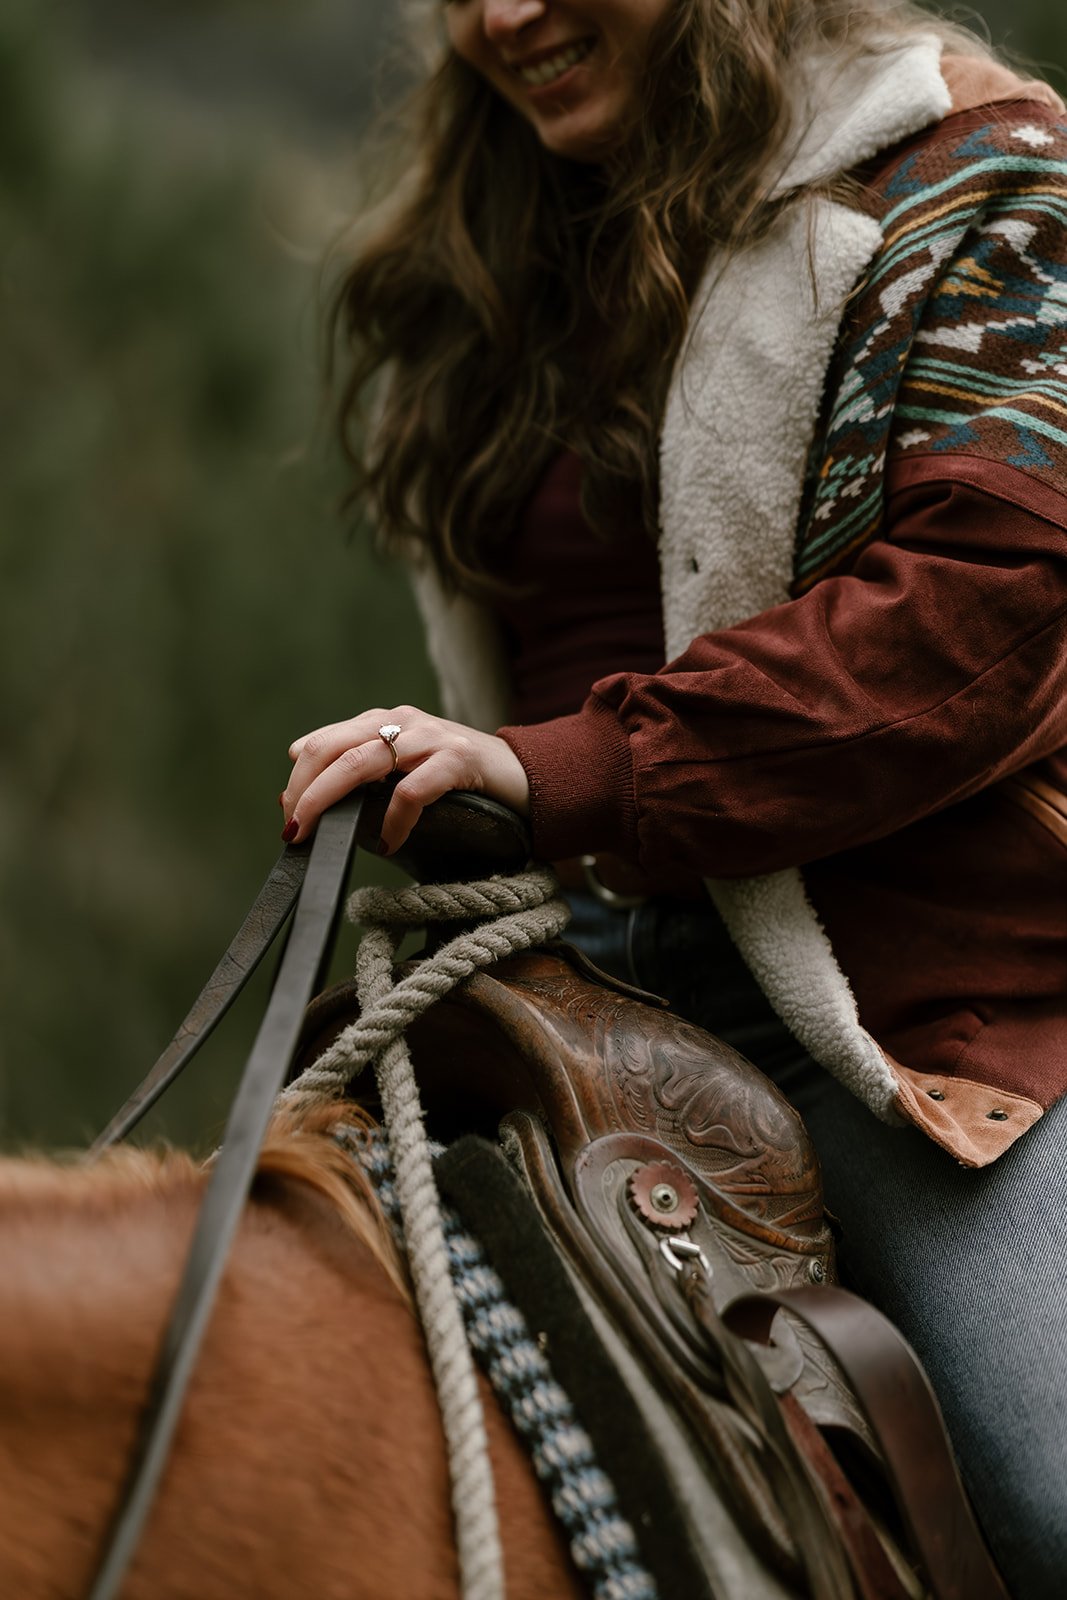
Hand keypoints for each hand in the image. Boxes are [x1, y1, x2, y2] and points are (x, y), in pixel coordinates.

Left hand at [279, 705, 530, 852]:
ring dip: (328, 801)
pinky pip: (410, 790)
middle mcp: (403, 722)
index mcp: (385, 721)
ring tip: (316, 834)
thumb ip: (362, 770)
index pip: (323, 741)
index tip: (288, 814)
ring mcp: (430, 738)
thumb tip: (300, 780)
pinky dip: (392, 822)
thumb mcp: (406, 768)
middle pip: (331, 748)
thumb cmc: (462, 779)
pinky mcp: (458, 760)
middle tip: (292, 829)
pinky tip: (389, 845)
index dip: (298, 778)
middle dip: (303, 790)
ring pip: (360, 763)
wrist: (527, 775)